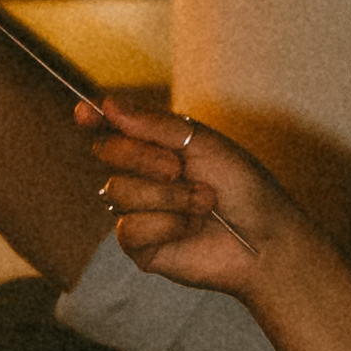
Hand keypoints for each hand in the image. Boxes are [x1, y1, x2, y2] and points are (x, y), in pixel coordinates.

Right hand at [76, 84, 285, 294]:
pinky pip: (128, 228)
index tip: (84, 111)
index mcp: (158, 146)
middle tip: (179, 168)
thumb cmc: (243, 187)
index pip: (114, 127)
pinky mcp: (140, 247)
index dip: (94, 117)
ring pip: (117, 191)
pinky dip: (165, 225)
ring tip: (204, 203)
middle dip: (143, 157)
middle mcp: (143, 176)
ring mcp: (138, 211)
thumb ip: (154, 125)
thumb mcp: (202, 143)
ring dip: (167, 196)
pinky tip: (190, 229)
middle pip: (107, 152)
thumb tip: (107, 104)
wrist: (266, 237)